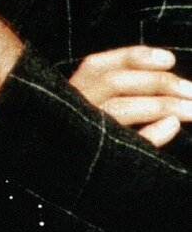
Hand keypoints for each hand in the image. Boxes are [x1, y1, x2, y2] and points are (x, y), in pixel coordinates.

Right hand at [69, 46, 191, 146]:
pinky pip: (124, 143)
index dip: (139, 58)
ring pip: (121, 108)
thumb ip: (124, 84)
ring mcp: (82, 129)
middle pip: (116, 82)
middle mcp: (75, 103)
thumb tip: (166, 66)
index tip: (170, 60)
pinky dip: (149, 134)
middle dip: (159, 83)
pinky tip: (171, 127)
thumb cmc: (85, 131)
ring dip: (162, 105)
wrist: (59, 173)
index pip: (104, 64)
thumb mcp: (95, 100)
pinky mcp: (94, 158)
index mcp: (76, 86)